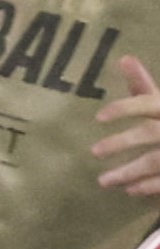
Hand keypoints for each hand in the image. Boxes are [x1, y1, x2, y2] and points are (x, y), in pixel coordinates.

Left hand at [97, 53, 159, 198]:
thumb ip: (144, 83)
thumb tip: (124, 58)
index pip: (148, 103)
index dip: (125, 108)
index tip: (99, 117)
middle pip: (149, 133)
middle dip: (121, 143)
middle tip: (94, 151)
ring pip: (155, 161)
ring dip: (128, 172)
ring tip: (103, 181)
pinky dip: (149, 186)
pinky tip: (130, 190)